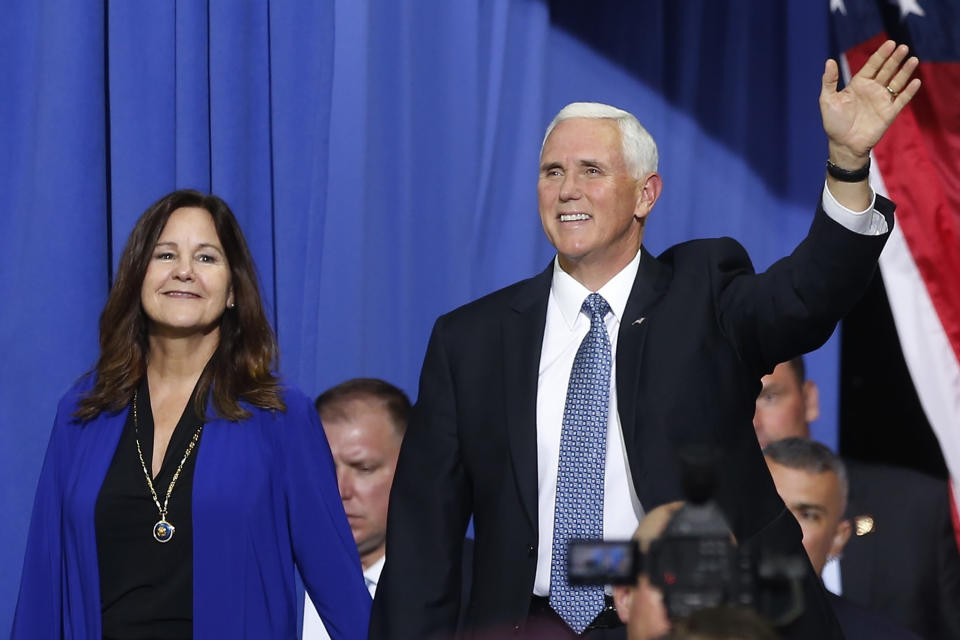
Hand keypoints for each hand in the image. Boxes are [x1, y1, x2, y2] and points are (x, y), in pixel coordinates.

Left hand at [820, 40, 920, 167]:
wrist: (844, 145)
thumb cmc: (834, 123)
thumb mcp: (828, 100)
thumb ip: (829, 81)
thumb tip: (829, 61)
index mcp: (858, 84)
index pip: (872, 65)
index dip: (881, 54)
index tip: (890, 43)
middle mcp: (872, 89)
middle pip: (887, 70)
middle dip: (895, 59)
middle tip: (903, 47)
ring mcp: (882, 100)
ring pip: (897, 82)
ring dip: (905, 71)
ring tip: (913, 60)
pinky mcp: (889, 113)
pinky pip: (902, 100)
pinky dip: (909, 91)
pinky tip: (915, 82)